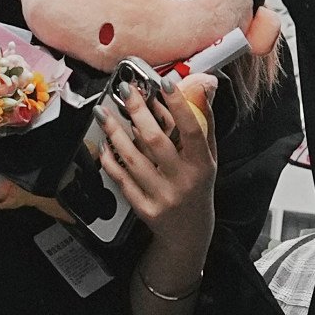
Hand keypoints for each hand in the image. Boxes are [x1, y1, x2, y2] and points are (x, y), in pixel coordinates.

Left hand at [92, 73, 221, 245]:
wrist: (189, 230)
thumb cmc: (197, 186)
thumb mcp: (209, 156)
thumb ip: (204, 122)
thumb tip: (201, 86)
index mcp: (202, 165)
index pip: (191, 130)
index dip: (179, 105)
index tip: (165, 83)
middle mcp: (182, 181)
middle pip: (155, 141)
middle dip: (138, 111)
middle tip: (126, 91)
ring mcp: (161, 196)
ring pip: (132, 158)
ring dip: (115, 132)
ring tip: (104, 113)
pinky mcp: (143, 208)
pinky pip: (121, 178)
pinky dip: (110, 158)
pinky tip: (105, 142)